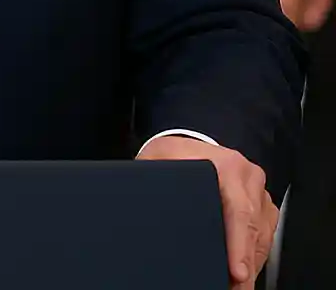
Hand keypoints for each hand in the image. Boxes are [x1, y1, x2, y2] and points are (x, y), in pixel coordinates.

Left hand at [138, 135, 277, 287]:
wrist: (185, 143)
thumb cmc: (170, 154)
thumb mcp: (157, 163)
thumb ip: (157, 181)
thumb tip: (153, 208)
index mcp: (225, 164)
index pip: (238, 211)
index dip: (238, 244)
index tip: (235, 270)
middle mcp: (247, 175)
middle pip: (254, 228)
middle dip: (246, 262)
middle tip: (237, 287)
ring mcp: (257, 188)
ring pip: (263, 233)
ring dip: (252, 261)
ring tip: (240, 285)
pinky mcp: (261, 200)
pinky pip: (266, 231)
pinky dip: (256, 252)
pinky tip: (244, 269)